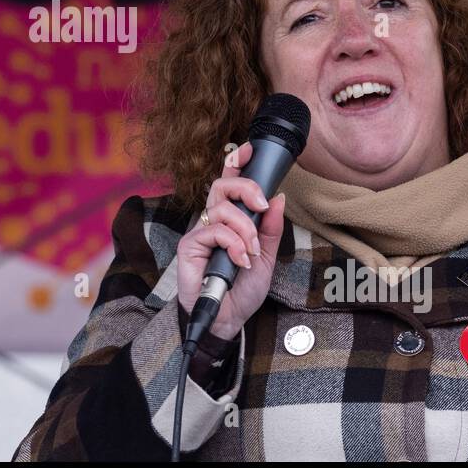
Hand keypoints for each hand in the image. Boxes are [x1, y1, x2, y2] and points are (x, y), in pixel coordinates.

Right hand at [176, 141, 286, 340]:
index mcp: (230, 220)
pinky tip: (240, 260)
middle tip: (261, 206)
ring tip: (252, 251)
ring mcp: (199, 233)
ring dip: (245, 228)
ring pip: (220, 207)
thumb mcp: (267, 257)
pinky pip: (214, 230)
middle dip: (246, 188)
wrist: (228, 319)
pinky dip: (233, 243)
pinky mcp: (189, 246)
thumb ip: (271, 229)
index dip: (237, 162)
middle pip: (221, 185)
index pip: (230, 184)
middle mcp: (212, 222)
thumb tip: (279, 197)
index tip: (250, 149)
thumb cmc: (242, 289)